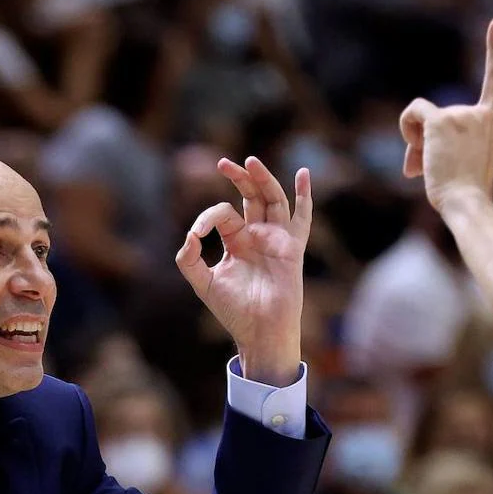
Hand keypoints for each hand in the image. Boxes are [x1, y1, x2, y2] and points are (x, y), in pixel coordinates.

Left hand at [175, 157, 310, 385]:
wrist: (258, 332)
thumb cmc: (234, 312)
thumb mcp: (203, 283)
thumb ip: (188, 260)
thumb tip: (189, 236)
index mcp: (236, 242)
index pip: (223, 215)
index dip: (207, 218)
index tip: (197, 234)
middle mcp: (257, 237)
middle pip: (251, 198)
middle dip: (240, 179)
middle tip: (223, 163)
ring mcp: (276, 240)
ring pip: (273, 200)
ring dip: (263, 180)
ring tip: (250, 162)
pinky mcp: (291, 248)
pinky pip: (302, 219)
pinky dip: (304, 196)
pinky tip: (304, 175)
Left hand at [399, 18, 492, 211]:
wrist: (467, 203)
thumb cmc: (463, 192)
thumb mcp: (459, 163)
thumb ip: (442, 146)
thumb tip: (413, 156)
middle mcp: (483, 113)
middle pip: (439, 113)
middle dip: (426, 140)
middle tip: (429, 168)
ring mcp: (464, 115)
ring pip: (422, 116)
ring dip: (414, 141)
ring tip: (425, 168)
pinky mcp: (442, 120)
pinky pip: (414, 112)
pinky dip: (406, 128)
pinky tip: (416, 151)